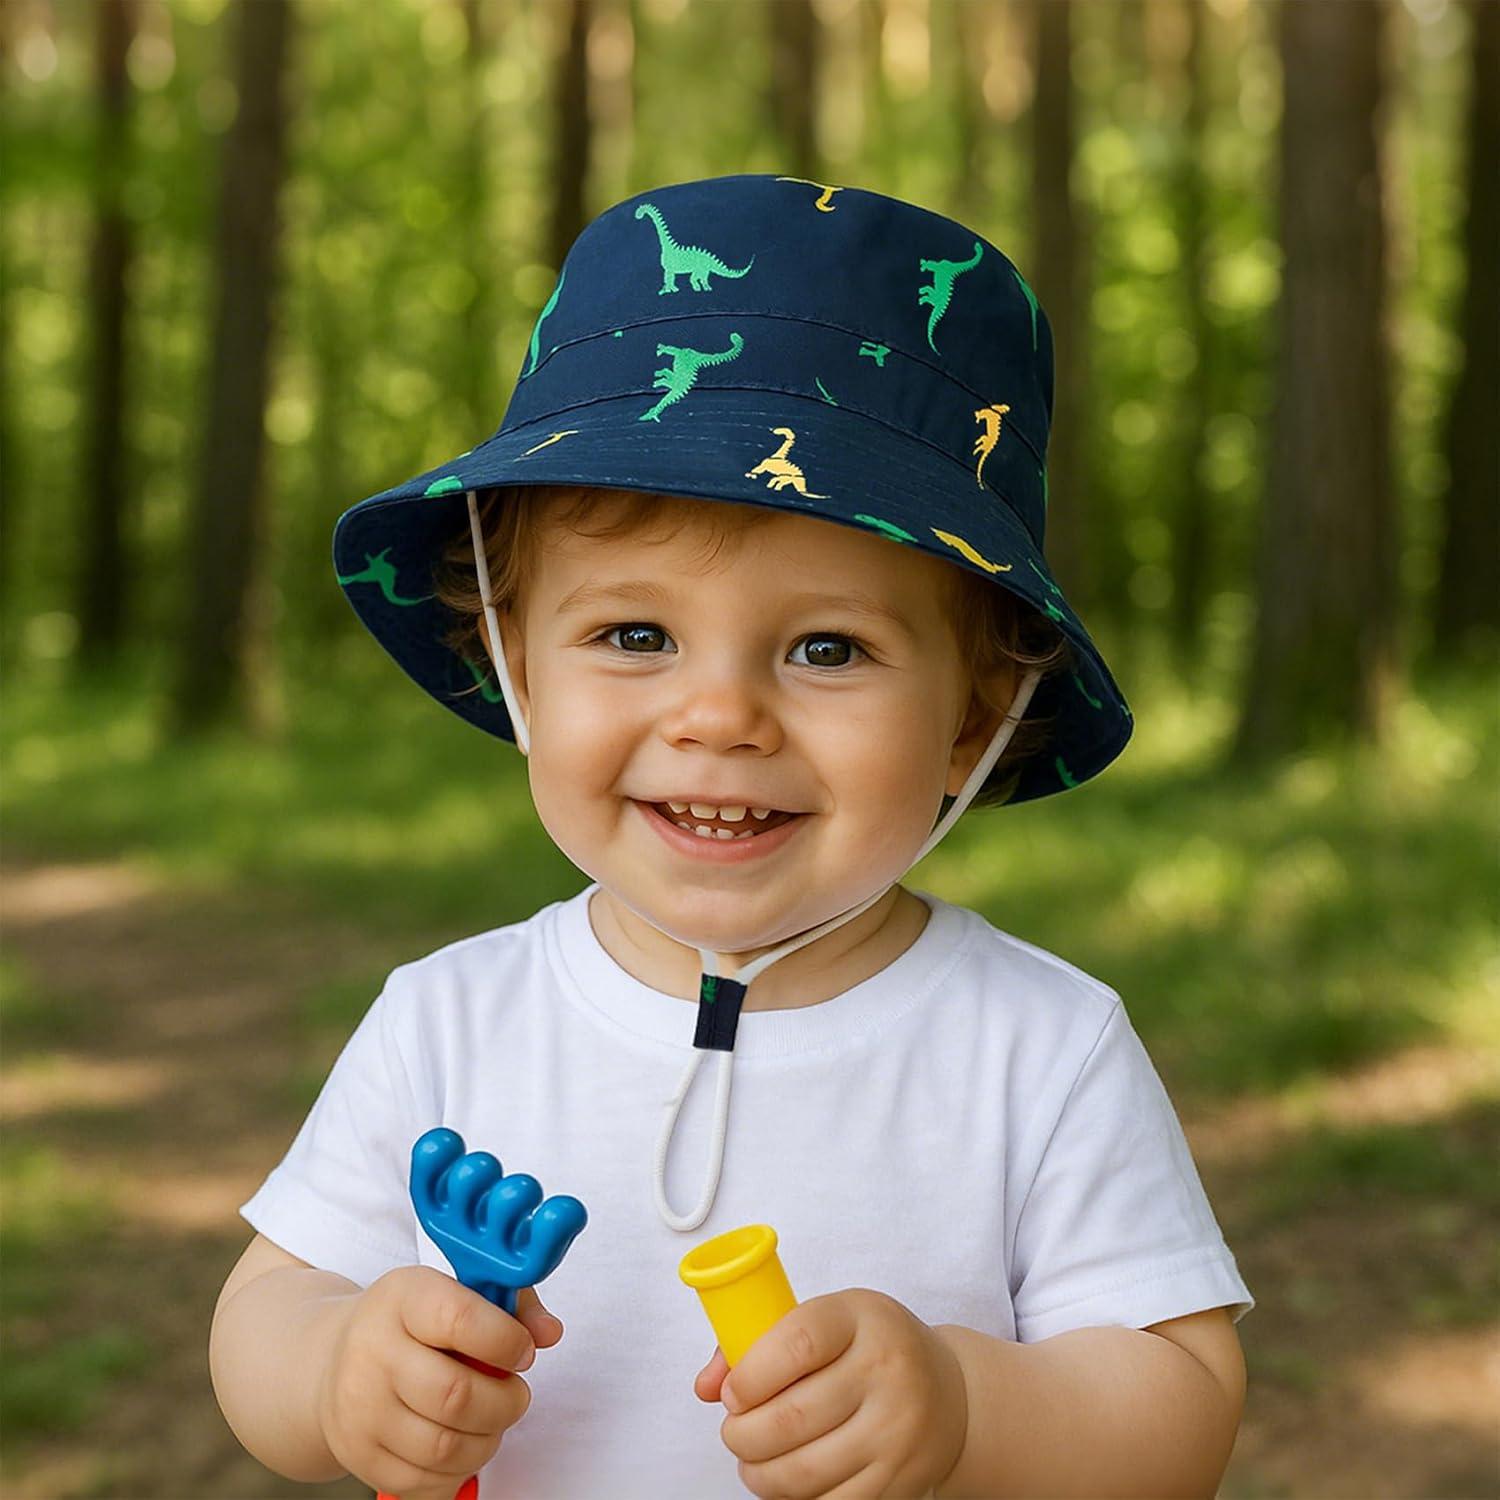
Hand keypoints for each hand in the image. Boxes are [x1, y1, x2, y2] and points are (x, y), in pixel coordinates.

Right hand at [316, 1264, 561, 1499]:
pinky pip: (424, 1482)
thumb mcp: (454, 1291)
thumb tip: (549, 1333)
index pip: (460, 1320)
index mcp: (402, 1299)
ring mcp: (360, 1410)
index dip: (506, 1340)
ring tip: (492, 1419)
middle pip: (455, 1396)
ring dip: (488, 1440)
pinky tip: (464, 1442)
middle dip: (506, 1402)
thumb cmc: (411, 1322)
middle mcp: (372, 1353)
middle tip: (516, 1394)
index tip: (524, 1350)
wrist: (332, 1359)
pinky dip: (458, 1471)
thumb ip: (512, 1306)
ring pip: (443, 1447)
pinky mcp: (358, 1455)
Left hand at [693, 1288, 967, 1498]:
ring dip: (759, 1473)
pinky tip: (787, 1479)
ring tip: (752, 1459)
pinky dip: (795, 1498)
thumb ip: (759, 1342)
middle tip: (734, 1431)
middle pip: (791, 1417)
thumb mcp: (828, 1320)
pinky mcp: (899, 1480)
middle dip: (742, 1434)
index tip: (731, 1393)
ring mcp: (897, 1431)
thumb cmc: (870, 1348)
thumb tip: (705, 1385)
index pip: (797, 1345)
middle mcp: (886, 1371)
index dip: (749, 1375)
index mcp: (861, 1318)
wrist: (950, 1393)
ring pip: (804, 1470)